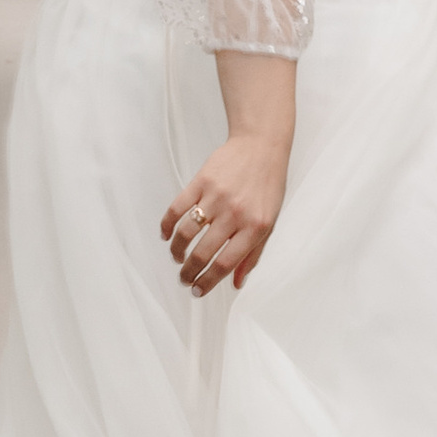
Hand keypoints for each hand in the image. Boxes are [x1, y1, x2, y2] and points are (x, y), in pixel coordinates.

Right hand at [161, 128, 287, 297]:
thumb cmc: (267, 186)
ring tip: (177, 258)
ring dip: (177, 251)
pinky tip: (167, 234)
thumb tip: (237, 283)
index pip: (225, 264)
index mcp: (255, 227)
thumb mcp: (270, 223)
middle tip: (184, 278)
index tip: (197, 290)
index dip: (207, 282)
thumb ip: (253, 255)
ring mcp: (216, 197)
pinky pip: (177, 208)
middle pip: (202, 253)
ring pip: (186, 233)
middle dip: (189, 272)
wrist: (261, 146)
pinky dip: (167, 225)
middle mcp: (235, 213)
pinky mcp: (200, 181)